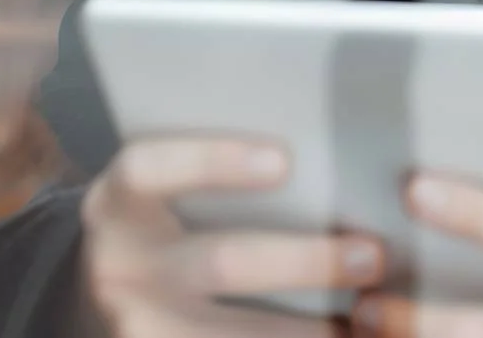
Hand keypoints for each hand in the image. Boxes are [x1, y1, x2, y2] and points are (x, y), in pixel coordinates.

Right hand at [81, 138, 385, 336]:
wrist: (110, 304)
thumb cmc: (166, 231)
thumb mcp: (164, 198)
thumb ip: (216, 181)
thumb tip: (328, 163)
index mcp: (116, 204)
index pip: (147, 169)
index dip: (212, 162)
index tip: (285, 162)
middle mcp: (116, 266)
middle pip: (219, 262)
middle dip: (304, 261)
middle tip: (372, 255)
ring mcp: (132, 324)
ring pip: (228, 333)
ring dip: (306, 329)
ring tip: (369, 319)